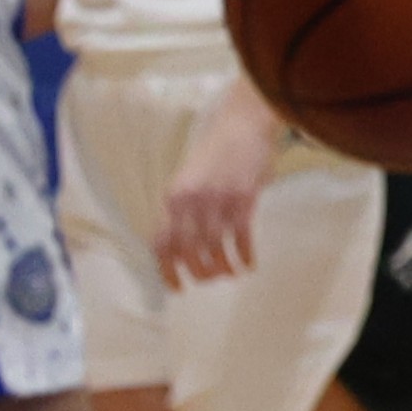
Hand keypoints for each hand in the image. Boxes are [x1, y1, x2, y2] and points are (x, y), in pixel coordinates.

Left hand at [157, 86, 281, 285]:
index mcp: (173, 196)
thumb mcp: (190, 179)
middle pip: (188, 249)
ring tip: (230, 274)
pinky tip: (248, 264)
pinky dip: (244, 255)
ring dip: (222, 267)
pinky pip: (241, 236)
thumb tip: (184, 248)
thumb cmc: (217, 151)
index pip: (162, 242)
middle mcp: (191, 200)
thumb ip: (184, 209)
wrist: (243, 122)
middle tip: (210, 280)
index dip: (167, 270)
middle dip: (199, 272)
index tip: (178, 288)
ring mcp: (217, 199)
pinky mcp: (243, 197)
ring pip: (214, 246)